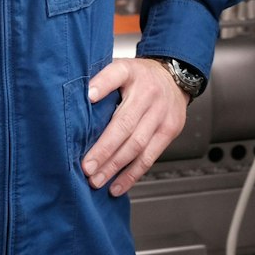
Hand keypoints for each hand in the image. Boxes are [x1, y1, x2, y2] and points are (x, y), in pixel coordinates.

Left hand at [81, 58, 188, 196]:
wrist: (175, 78)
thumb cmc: (141, 77)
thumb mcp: (121, 68)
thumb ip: (101, 79)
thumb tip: (78, 98)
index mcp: (132, 73)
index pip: (116, 75)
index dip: (102, 85)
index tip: (89, 96)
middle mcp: (148, 93)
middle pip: (125, 124)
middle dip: (104, 148)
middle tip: (86, 167)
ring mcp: (161, 114)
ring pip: (137, 145)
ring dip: (115, 166)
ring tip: (97, 180)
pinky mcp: (169, 131)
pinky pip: (149, 157)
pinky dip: (132, 174)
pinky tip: (117, 186)